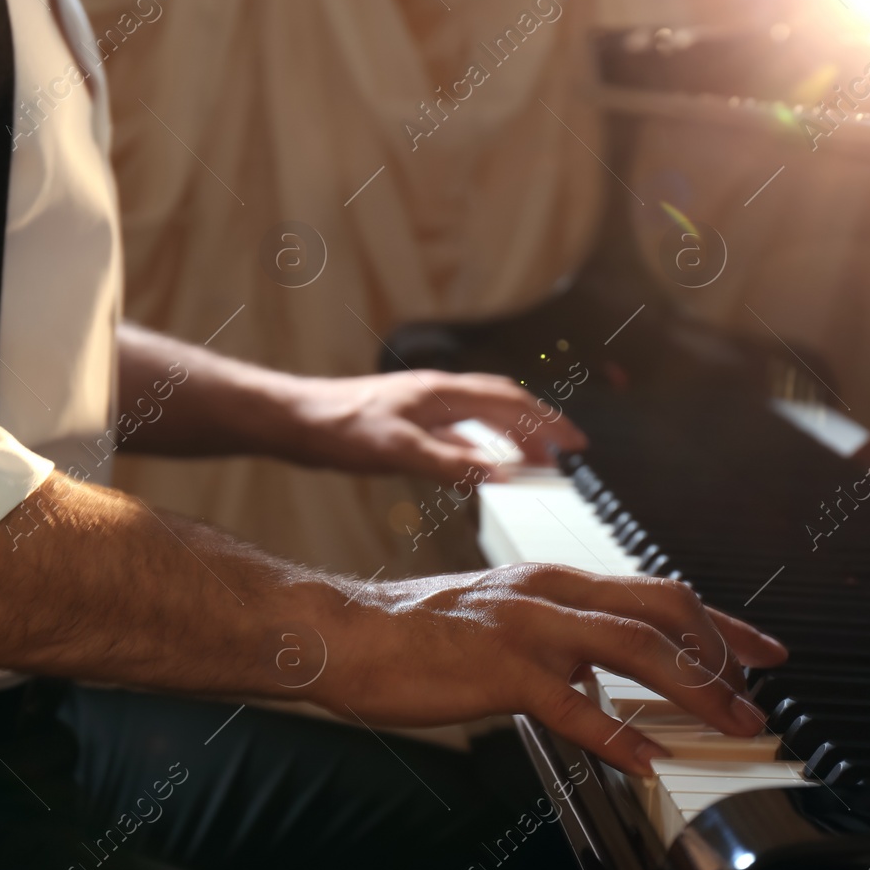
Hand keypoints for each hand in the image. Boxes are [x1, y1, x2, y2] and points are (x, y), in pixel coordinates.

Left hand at [287, 370, 586, 484]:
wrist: (294, 421)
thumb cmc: (338, 429)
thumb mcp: (398, 451)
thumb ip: (451, 465)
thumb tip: (501, 477)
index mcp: (442, 393)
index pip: (511, 402)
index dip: (548, 422)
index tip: (575, 444)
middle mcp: (437, 393)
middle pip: (503, 404)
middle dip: (539, 427)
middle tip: (566, 454)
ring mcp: (423, 405)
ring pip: (482, 416)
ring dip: (513, 436)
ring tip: (533, 463)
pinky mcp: (408, 420)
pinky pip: (460, 429)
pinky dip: (482, 445)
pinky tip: (480, 464)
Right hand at [310, 564, 787, 775]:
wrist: (347, 633)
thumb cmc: (414, 633)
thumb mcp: (500, 618)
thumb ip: (553, 637)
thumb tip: (597, 672)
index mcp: (552, 581)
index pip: (656, 592)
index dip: (718, 622)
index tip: (759, 650)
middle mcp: (550, 593)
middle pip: (664, 610)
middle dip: (723, 653)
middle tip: (758, 694)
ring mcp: (528, 628)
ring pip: (636, 648)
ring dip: (695, 688)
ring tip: (729, 724)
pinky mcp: (500, 669)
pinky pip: (574, 705)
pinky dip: (620, 733)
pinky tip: (648, 758)